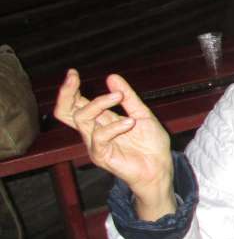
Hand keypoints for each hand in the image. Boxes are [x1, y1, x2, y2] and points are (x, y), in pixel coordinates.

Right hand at [54, 69, 175, 220]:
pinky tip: (130, 122)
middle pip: (67, 112)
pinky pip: (99, 136)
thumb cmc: (151, 142)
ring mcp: (95, 143)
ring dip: (100, 103)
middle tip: (75, 79)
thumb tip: (111, 77)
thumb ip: (128, 97)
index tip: (73, 73)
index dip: (70, 90)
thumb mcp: (142, 114)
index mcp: (102, 120)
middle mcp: (94, 130)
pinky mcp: (101, 155)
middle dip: (67, 94)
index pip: (76, 104)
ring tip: (119, 97)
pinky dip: (114, 126)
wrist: (160, 165)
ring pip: (82, 118)